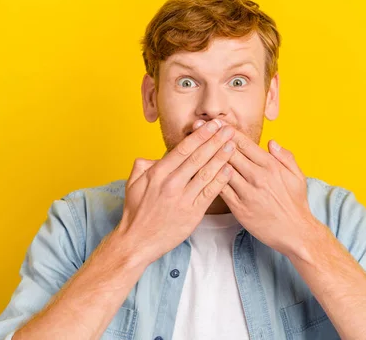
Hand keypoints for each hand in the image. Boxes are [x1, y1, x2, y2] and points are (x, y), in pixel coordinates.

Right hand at [115, 119, 235, 264]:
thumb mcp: (132, 184)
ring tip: (233, 144)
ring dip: (221, 157)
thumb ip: (143, 165)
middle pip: (197, 157)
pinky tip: (229, 169)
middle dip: (215, 140)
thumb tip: (155, 156)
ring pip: (206, 173)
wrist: (137, 241)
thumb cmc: (136, 212)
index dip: (200, 135)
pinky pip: (209, 193)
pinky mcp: (192, 213)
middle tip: (228, 128)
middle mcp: (171, 183)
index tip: (212, 125)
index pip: (183, 149)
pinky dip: (220, 180)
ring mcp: (182, 198)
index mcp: (157, 173)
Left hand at [203, 124, 315, 257]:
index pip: (245, 143)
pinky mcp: (240, 208)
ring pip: (222, 169)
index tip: (216, 121)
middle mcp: (258, 176)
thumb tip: (271, 142)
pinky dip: (209, 180)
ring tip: (192, 144)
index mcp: (271, 165)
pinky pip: (221, 190)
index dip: (228, 131)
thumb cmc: (295, 203)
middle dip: (212, 137)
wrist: (295, 233)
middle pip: (230, 152)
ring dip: (207, 156)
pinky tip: (197, 172)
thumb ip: (285, 156)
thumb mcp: (297, 176)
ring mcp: (247, 193)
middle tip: (197, 125)